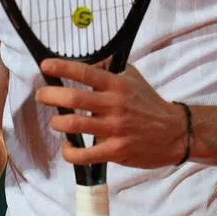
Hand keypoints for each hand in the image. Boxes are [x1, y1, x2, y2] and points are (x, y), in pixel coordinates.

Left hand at [35, 59, 186, 168]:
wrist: (174, 132)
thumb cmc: (150, 103)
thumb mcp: (133, 77)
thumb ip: (110, 69)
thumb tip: (88, 61)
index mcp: (118, 85)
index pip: (86, 72)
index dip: (62, 68)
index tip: (45, 66)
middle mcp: (115, 105)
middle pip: (74, 99)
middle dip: (50, 96)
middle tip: (42, 95)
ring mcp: (115, 129)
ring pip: (75, 125)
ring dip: (58, 123)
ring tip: (56, 121)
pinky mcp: (116, 150)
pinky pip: (85, 154)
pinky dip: (70, 152)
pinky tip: (68, 147)